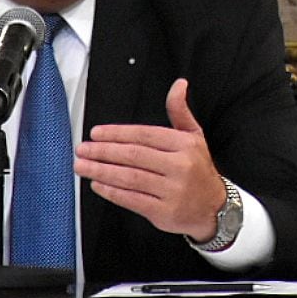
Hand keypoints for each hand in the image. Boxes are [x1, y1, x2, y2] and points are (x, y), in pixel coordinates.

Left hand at [75, 78, 227, 241]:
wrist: (214, 208)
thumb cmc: (198, 170)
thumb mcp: (194, 136)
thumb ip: (180, 111)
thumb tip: (179, 85)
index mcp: (185, 145)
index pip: (145, 135)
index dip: (117, 133)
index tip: (96, 133)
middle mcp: (180, 166)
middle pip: (134, 156)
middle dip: (103, 152)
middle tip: (83, 149)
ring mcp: (172, 191)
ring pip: (130, 177)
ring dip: (101, 171)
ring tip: (82, 166)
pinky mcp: (164, 212)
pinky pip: (132, 199)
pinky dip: (112, 192)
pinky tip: (98, 184)